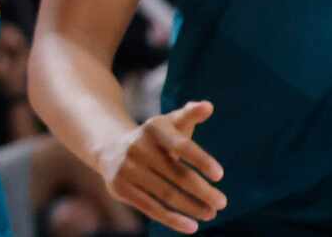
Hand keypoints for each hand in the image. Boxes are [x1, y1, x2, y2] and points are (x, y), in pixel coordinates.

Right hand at [98, 99, 225, 232]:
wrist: (109, 148)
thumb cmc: (153, 139)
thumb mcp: (168, 124)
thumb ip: (189, 115)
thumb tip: (208, 106)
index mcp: (153, 128)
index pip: (180, 144)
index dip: (201, 159)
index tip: (220, 175)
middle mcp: (137, 146)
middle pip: (177, 174)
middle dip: (202, 191)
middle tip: (222, 203)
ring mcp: (126, 168)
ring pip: (166, 193)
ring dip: (192, 207)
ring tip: (210, 214)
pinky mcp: (120, 187)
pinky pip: (151, 207)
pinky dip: (173, 220)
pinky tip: (192, 227)